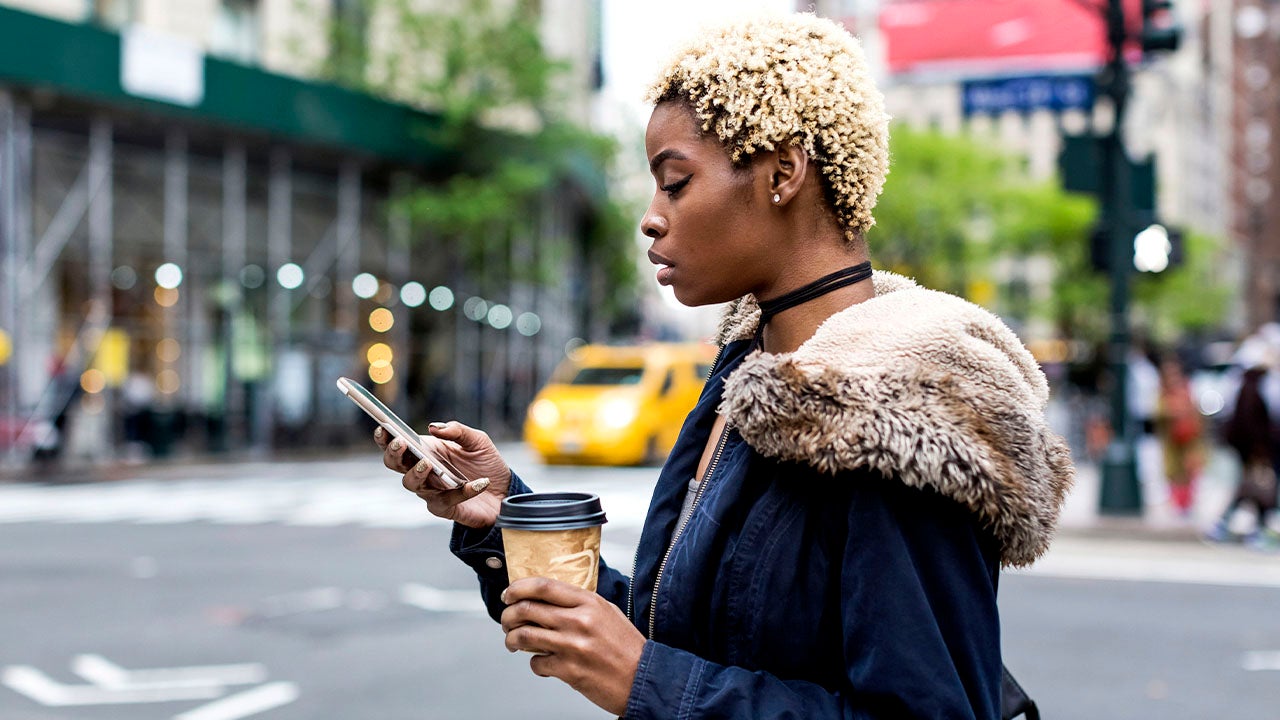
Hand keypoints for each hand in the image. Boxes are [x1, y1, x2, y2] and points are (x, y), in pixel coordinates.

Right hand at [376, 421, 510, 527]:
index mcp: (426, 451)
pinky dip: (463, 491)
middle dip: (394, 454)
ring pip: (411, 484)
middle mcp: (423, 471)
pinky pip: (446, 500)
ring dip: (416, 473)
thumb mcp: (477, 441)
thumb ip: (457, 431)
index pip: (398, 444)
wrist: (504, 491)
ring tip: (427, 463)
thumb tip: (433, 427)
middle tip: (401, 444)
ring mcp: (431, 490)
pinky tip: (480, 483)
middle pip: (395, 465)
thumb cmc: (486, 463)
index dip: (385, 437)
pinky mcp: (444, 508)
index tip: (383, 428)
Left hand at [500, 578, 644, 715]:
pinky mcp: (569, 671)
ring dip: (512, 639)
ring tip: (513, 642)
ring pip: (524, 636)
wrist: (644, 678)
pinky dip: (534, 664)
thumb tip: (546, 599)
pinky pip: (536, 664)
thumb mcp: (607, 613)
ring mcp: (573, 646)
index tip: (509, 594)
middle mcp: (579, 621)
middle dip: (508, 615)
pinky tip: (543, 664)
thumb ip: (579, 603)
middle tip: (506, 621)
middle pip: (527, 609)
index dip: (519, 588)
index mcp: (589, 602)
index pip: (543, 586)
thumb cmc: (626, 647)